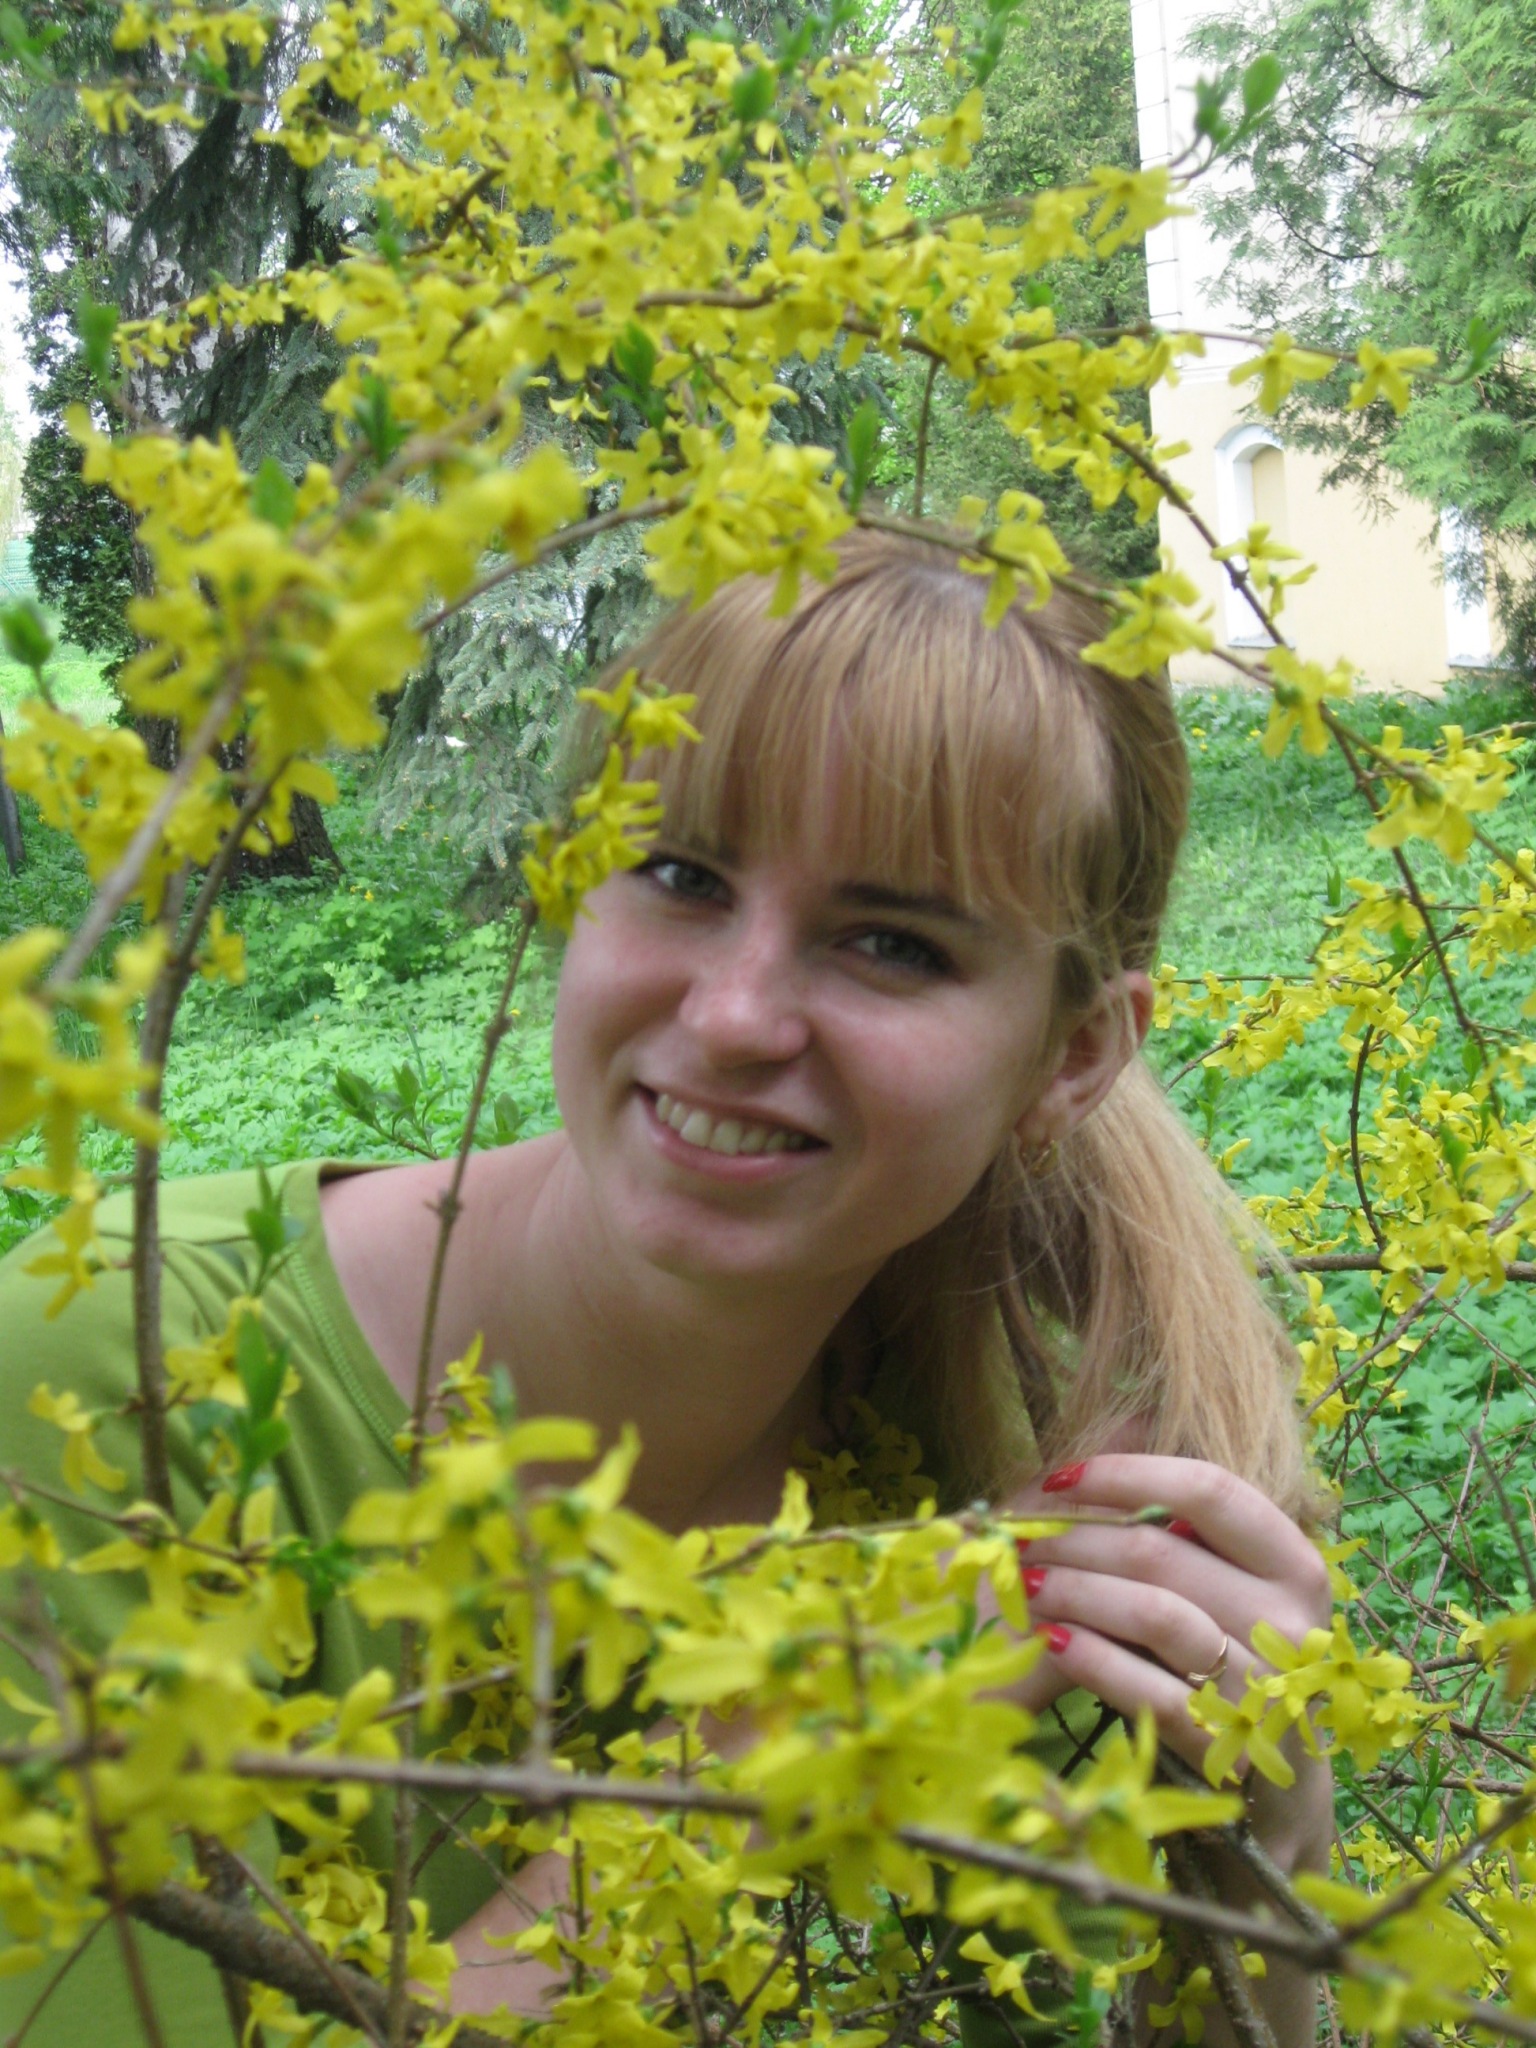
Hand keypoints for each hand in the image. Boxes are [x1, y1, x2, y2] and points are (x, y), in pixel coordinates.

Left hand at [989, 1451, 1334, 1868]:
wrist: (1276, 1783)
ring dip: (1073, 1594)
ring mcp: (1267, 1687)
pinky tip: (1052, 1641)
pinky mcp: (1233, 1748)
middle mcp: (1291, 1619)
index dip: (1126, 1474)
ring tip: (1024, 1587)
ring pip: (1153, 1614)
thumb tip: (1129, 1409)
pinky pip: (1149, 1689)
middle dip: (1073, 1540)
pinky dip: (1092, 1660)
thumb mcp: (1219, 1575)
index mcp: (1291, 1560)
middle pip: (1161, 1550)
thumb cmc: (1231, 1653)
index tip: (1059, 1476)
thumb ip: (1177, 1503)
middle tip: (1016, 1542)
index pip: (1209, 1488)